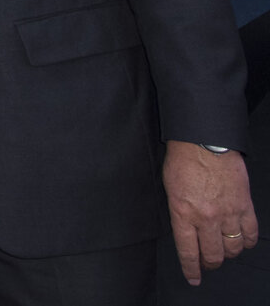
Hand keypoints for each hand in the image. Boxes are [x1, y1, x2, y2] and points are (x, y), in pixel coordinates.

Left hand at [163, 140, 257, 284]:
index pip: (188, 251)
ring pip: (233, 247)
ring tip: (224, 251)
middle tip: (209, 264)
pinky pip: (250, 233)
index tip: (193, 278)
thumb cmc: (182, 160)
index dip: (191, 269)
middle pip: (213, 254)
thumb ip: (179, 211)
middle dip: (211, 264)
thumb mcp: (170, 188)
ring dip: (229, 253)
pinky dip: (247, 241)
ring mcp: (228, 213)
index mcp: (183, 213)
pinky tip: (242, 240)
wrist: (204, 141)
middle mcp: (206, 218)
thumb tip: (184, 228)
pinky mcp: (245, 206)